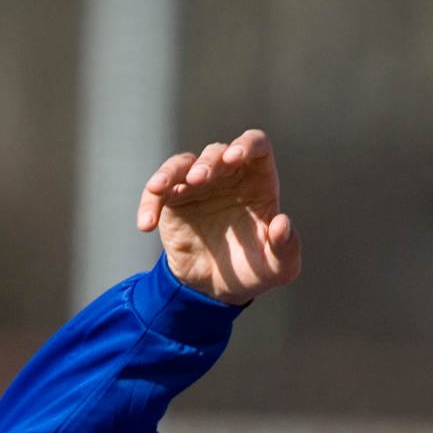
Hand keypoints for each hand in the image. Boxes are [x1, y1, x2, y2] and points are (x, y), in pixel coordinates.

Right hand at [137, 128, 300, 304]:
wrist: (221, 288)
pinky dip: (149, 202)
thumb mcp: (280, 267)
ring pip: (182, 163)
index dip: (247, 144)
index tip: (235, 157)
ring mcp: (197, 186)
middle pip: (216, 152)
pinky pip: (156, 192)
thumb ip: (286, 247)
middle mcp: (227, 176)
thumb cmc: (257, 270)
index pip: (256, 146)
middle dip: (207, 162)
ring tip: (162, 189)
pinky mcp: (172, 201)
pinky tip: (147, 224)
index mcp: (258, 182)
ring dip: (171, 172)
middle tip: (199, 179)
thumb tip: (282, 223)